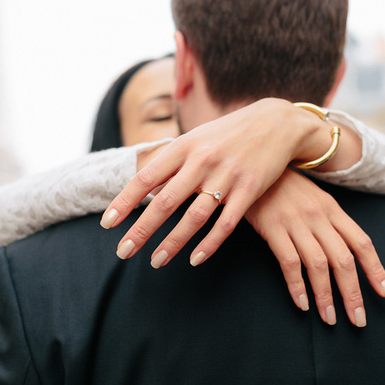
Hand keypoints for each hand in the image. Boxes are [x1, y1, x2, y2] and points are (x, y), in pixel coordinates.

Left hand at [100, 98, 322, 267]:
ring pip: (194, 217)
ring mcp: (227, 176)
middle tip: (122, 252)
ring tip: (156, 261)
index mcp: (184, 147)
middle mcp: (202, 161)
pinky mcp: (250, 190)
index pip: (146, 178)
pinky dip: (209, 243)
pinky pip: (226, 223)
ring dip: (173, 243)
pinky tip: (195, 259)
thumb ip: (172, 161)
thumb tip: (144, 187)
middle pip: (165, 202)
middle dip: (141, 230)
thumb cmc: (228, 133)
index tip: (107, 224)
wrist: (276, 122)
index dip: (124, 202)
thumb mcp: (196, 138)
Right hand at [244, 169, 384, 326]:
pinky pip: (290, 262)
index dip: (376, 270)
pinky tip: (302, 303)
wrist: (251, 166)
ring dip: (326, 296)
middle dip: (353, 293)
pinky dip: (297, 286)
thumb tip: (344, 254)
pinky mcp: (273, 227)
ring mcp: (295, 221)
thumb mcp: (312, 198)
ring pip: (319, 265)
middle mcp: (318, 216)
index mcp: (332, 209)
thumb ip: (328, 222)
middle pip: (343, 260)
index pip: (362, 243)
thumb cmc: (282, 187)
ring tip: (330, 319)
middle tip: (358, 320)